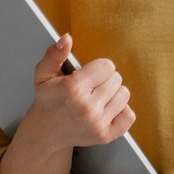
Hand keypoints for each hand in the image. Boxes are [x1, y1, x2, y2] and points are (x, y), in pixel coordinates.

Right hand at [18, 33, 135, 150]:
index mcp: (73, 89)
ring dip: (112, 94)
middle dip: (104, 80)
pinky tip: (106, 109)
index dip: (98, 68)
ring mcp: (97, 124)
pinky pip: (129, 115)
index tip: (88, 74)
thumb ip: (55, 54)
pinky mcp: (106, 136)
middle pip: (117, 79)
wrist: (46, 132)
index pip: (107, 66)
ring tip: (97, 98)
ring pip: (124, 95)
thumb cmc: (48, 100)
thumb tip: (67, 38)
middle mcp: (86, 108)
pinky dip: (121, 110)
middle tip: (90, 87)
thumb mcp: (43, 74)